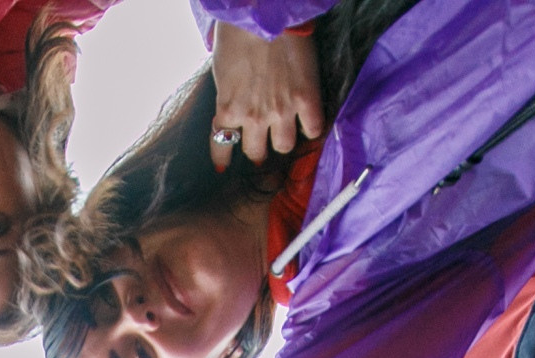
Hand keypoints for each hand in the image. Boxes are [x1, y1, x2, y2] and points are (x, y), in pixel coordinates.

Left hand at [210, 22, 322, 170]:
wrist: (264, 14)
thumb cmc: (237, 35)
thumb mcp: (221, 72)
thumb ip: (228, 97)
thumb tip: (232, 110)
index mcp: (228, 109)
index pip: (222, 146)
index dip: (223, 157)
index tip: (224, 165)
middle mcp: (254, 117)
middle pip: (256, 153)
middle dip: (257, 149)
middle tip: (261, 143)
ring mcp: (282, 111)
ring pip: (285, 147)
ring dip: (283, 140)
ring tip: (286, 131)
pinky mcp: (307, 99)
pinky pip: (313, 130)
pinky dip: (311, 128)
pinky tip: (309, 122)